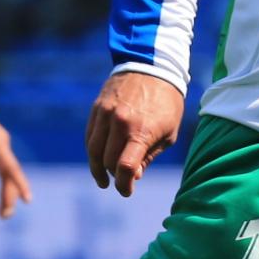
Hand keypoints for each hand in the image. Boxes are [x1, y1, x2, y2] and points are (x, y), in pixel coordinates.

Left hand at [0, 89, 31, 218]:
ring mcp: (0, 142)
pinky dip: (3, 180)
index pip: (10, 167)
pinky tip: (3, 194)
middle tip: (4, 217)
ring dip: (6, 191)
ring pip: (7, 171)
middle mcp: (2, 143)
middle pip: (10, 173)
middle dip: (9, 196)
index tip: (28, 200)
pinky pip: (2, 165)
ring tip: (2, 212)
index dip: (19, 184)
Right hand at [85, 70, 183, 196]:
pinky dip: (93, 150)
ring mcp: (105, 114)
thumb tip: (133, 175)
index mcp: (141, 131)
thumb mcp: (168, 132)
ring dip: (97, 168)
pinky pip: (90, 136)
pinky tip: (99, 158)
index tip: (126, 191)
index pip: (125, 167)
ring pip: (93, 150)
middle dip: (114, 175)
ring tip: (103, 179)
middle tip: (122, 180)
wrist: (153, 67)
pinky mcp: (97, 108)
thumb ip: (149, 155)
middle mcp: (119, 123)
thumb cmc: (166, 103)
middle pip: (108, 161)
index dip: (124, 185)